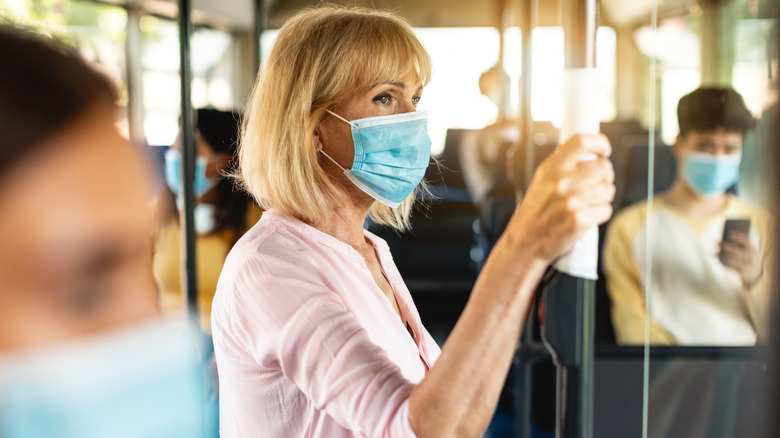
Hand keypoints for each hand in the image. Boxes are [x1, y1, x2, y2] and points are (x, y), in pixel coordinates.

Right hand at [504, 134, 614, 262]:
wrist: (525, 243)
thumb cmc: (535, 212)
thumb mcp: (541, 181)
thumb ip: (563, 166)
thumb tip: (591, 154)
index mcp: (551, 168)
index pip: (582, 142)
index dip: (599, 143)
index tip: (603, 151)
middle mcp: (561, 182)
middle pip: (603, 167)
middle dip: (605, 176)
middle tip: (597, 183)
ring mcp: (571, 201)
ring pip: (608, 190)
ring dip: (603, 197)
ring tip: (587, 203)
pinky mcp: (580, 220)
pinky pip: (606, 210)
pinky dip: (600, 214)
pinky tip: (586, 216)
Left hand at [719, 231, 762, 287]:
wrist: (754, 274)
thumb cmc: (747, 258)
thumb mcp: (747, 251)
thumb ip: (740, 244)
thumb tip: (726, 236)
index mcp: (753, 250)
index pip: (746, 242)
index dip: (738, 237)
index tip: (729, 233)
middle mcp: (751, 257)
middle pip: (736, 251)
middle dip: (725, 246)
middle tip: (717, 242)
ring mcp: (747, 265)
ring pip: (732, 259)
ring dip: (721, 255)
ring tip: (714, 252)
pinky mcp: (742, 272)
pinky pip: (731, 266)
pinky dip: (724, 262)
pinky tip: (718, 258)